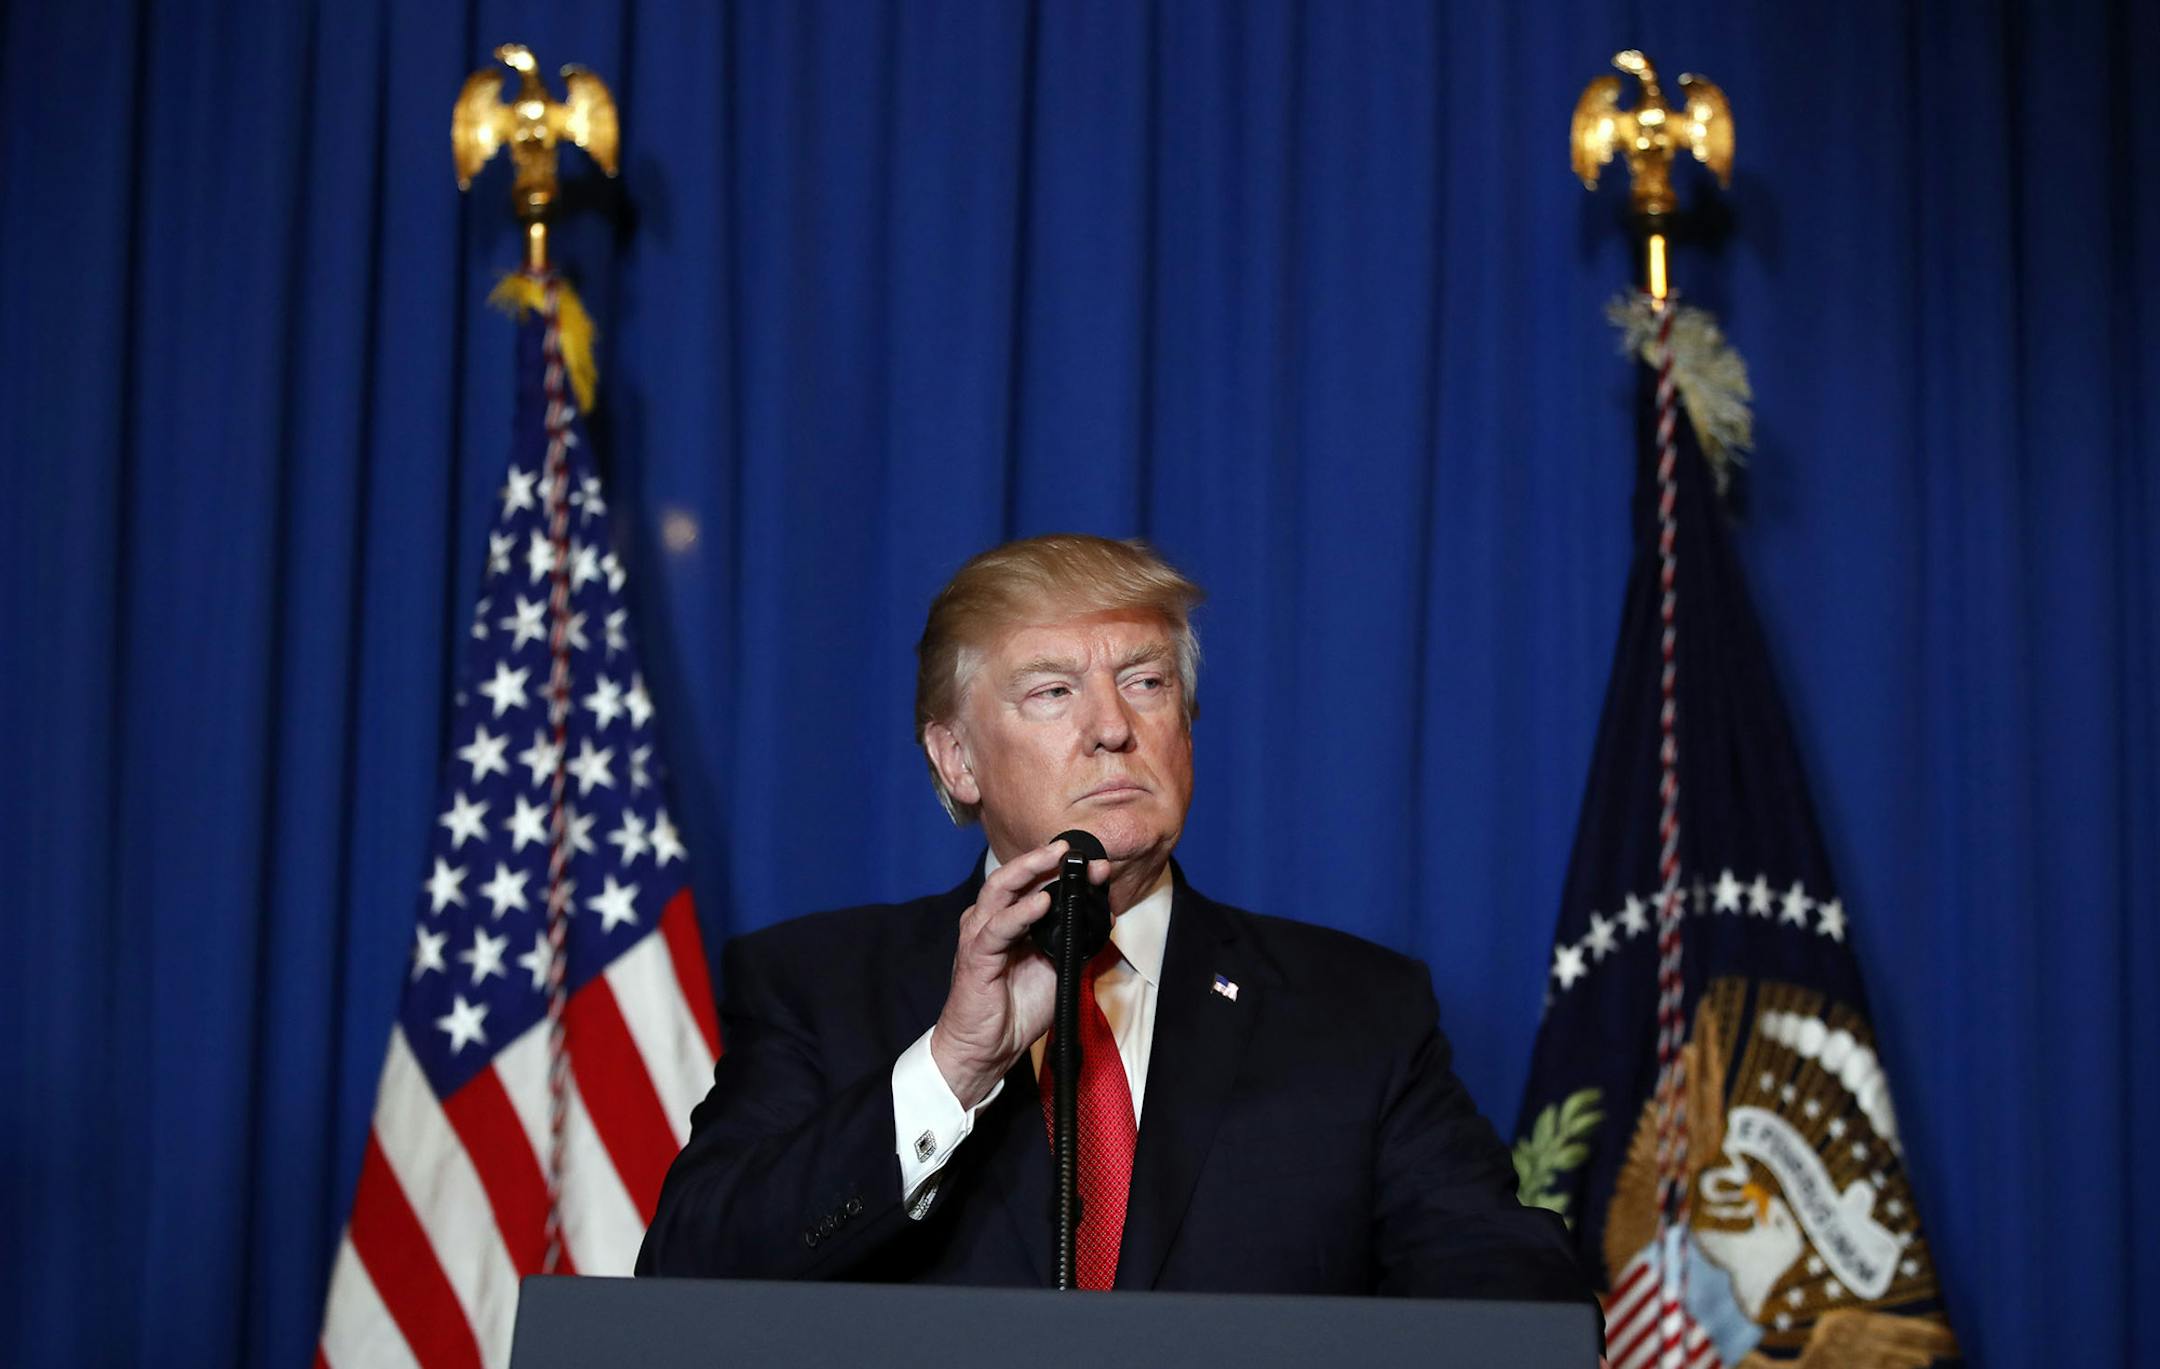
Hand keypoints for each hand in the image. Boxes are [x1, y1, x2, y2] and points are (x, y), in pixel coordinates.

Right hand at [929, 839, 1110, 1108]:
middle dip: (1044, 858)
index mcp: (1009, 920)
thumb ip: (1075, 940)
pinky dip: (1021, 912)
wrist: (987, 1047)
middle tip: (1072, 847)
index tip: (1097, 864)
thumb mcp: (1057, 969)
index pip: (1033, 884)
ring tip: (1055, 858)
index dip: (1062, 870)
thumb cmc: (1017, 1008)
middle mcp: (991, 920)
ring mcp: (980, 935)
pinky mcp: (976, 956)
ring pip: (1001, 890)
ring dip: (1030, 871)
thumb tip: (1104, 914)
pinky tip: (1042, 901)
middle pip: (1014, 877)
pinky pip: (998, 927)